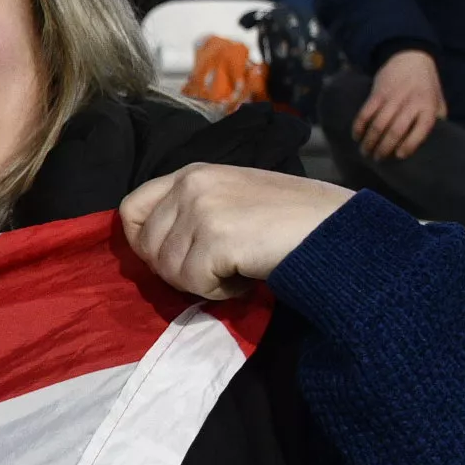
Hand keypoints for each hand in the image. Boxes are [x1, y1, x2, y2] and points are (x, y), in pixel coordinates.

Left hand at [120, 166, 352, 299]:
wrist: (335, 229)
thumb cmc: (289, 219)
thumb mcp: (231, 199)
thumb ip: (192, 211)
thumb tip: (152, 245)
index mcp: (192, 172)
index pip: (130, 207)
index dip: (141, 241)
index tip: (170, 257)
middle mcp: (191, 184)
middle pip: (145, 246)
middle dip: (175, 268)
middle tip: (216, 268)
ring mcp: (202, 209)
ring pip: (168, 269)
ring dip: (201, 282)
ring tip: (238, 268)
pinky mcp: (215, 237)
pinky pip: (193, 283)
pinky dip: (219, 292)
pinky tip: (246, 278)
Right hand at [351, 49, 447, 159]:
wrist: (411, 58)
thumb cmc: (426, 84)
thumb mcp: (438, 100)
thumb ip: (436, 119)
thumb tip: (434, 141)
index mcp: (428, 107)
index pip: (420, 130)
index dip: (409, 145)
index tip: (399, 156)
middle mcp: (410, 103)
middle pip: (395, 131)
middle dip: (384, 148)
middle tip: (378, 159)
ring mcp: (392, 98)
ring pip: (378, 125)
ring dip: (369, 141)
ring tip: (365, 152)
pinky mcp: (377, 93)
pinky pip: (365, 113)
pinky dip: (359, 126)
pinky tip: (356, 136)